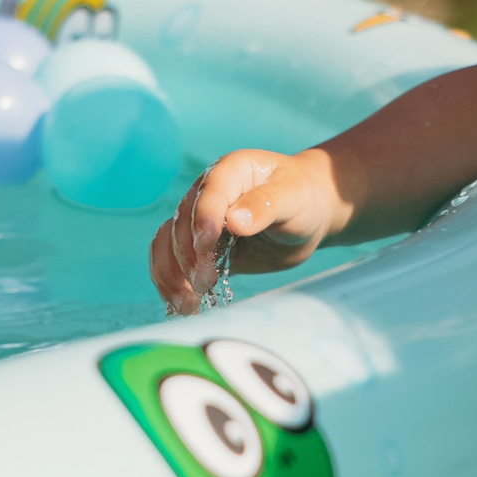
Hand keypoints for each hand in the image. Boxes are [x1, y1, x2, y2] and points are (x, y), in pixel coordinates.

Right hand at [148, 147, 345, 315]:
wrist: (308, 212)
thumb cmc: (302, 197)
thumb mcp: (292, 198)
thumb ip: (265, 205)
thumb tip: (235, 220)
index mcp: (230, 172)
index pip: (209, 194)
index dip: (204, 219)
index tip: (206, 246)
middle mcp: (207, 194)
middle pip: (181, 223)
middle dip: (188, 256)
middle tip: (205, 282)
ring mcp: (200, 221)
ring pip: (168, 243)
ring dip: (171, 273)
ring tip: (186, 303)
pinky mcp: (201, 248)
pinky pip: (174, 261)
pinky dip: (172, 283)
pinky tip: (183, 305)